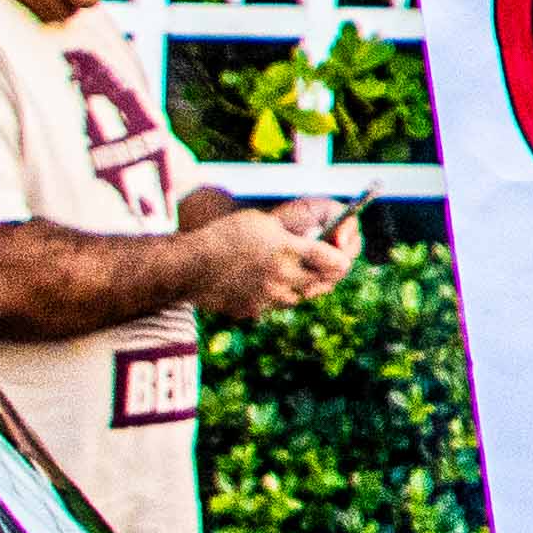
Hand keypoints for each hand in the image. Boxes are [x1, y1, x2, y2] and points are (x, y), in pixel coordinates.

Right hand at [184, 200, 355, 323]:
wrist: (188, 265)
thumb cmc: (224, 235)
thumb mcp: (262, 222)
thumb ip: (292, 234)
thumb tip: (316, 239)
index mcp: (290, 250)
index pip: (337, 262)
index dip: (344, 257)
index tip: (341, 254)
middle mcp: (284, 277)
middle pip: (324, 283)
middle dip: (329, 275)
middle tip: (326, 266)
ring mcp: (269, 297)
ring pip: (301, 297)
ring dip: (304, 287)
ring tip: (294, 274)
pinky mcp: (254, 310)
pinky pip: (275, 306)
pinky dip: (276, 297)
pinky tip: (264, 284)